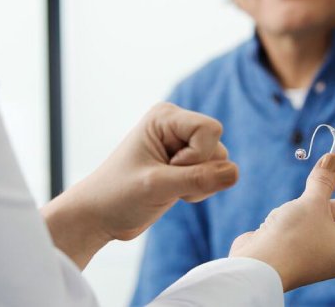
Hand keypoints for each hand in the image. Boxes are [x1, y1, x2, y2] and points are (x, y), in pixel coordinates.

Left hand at [42, 103, 238, 267]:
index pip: (211, 129)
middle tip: (165, 182)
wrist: (99, 217)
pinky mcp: (187, 165)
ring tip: (168, 189)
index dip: (197, 156)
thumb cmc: (117, 196)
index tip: (168, 169)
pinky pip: (215, 176)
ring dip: (200, 184)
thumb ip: (199, 179)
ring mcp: (183, 146)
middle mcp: (177, 126)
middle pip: (218, 147)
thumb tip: (235, 173)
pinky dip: (200, 191)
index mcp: (165, 117)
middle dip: (198, 172)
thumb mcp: (158, 187)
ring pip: (221, 163)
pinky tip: (174, 194)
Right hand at [229, 154, 334, 290]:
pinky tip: (276, 227)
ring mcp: (318, 250)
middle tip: (317, 171)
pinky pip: (300, 220)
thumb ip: (325, 178)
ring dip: (302, 206)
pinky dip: (288, 215)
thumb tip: (333, 157)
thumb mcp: (314, 202)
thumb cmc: (294, 239)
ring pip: (316, 212)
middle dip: (320, 195)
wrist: (257, 266)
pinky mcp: (298, 247)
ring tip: (289, 218)